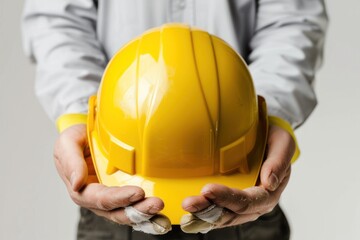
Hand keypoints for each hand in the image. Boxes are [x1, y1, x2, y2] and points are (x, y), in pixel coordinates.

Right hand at [53, 124, 170, 233]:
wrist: (84, 136)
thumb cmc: (75, 140)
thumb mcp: (68, 143)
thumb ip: (71, 162)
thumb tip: (77, 183)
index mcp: (81, 189)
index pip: (101, 199)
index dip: (119, 198)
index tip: (138, 192)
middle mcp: (96, 199)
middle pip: (117, 212)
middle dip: (137, 211)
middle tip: (156, 204)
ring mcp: (111, 198)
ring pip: (127, 213)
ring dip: (145, 214)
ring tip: (161, 208)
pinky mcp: (122, 193)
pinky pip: (134, 207)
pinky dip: (146, 212)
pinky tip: (160, 213)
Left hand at [180, 125, 294, 232]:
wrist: (268, 141)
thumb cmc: (274, 141)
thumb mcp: (283, 143)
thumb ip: (279, 162)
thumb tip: (270, 182)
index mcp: (269, 194)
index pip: (248, 201)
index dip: (227, 198)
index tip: (208, 189)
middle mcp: (254, 206)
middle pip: (231, 213)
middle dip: (208, 210)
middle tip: (189, 203)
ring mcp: (240, 207)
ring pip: (221, 217)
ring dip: (201, 215)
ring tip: (185, 210)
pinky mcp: (228, 203)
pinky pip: (215, 213)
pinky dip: (201, 216)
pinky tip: (187, 214)